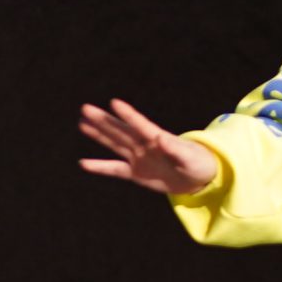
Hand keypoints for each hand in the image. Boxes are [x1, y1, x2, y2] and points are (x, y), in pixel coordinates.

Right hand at [78, 98, 219, 195]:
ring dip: (99, 134)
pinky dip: (100, 167)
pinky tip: (84, 163)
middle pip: (120, 130)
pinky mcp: (136, 173)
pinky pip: (115, 169)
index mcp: (158, 138)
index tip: (114, 103)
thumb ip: (175, 149)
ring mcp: (139, 158)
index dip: (128, 114)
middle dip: (104, 120)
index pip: (140, 124)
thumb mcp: (190, 158)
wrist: (198, 178)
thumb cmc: (198, 163)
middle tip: (85, 108)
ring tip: (82, 123)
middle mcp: (144, 145)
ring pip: (114, 144)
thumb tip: (161, 138)